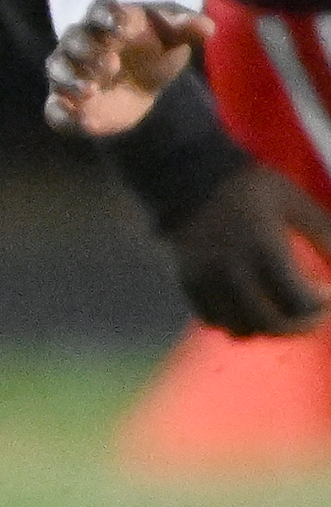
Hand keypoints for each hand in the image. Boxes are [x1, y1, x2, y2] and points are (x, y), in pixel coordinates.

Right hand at [45, 0, 213, 137]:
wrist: (141, 76)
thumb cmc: (156, 45)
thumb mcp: (175, 34)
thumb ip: (186, 27)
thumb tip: (208, 28)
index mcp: (109, 19)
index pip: (100, 10)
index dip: (108, 17)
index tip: (122, 28)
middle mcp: (83, 42)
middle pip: (74, 39)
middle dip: (87, 51)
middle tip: (112, 64)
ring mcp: (72, 71)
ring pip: (58, 68)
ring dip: (69, 79)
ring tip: (92, 91)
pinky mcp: (68, 101)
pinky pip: (54, 107)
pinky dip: (61, 113)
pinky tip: (80, 120)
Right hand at [166, 161, 330, 336]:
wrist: (190, 177)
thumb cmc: (252, 188)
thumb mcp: (296, 203)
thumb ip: (326, 234)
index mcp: (264, 248)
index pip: (298, 301)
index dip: (320, 306)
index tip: (327, 294)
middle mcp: (233, 270)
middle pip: (271, 322)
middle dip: (300, 325)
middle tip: (312, 313)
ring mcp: (207, 280)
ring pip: (241, 328)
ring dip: (268, 327)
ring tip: (282, 312)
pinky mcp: (189, 284)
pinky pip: (214, 321)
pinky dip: (236, 323)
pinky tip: (251, 307)